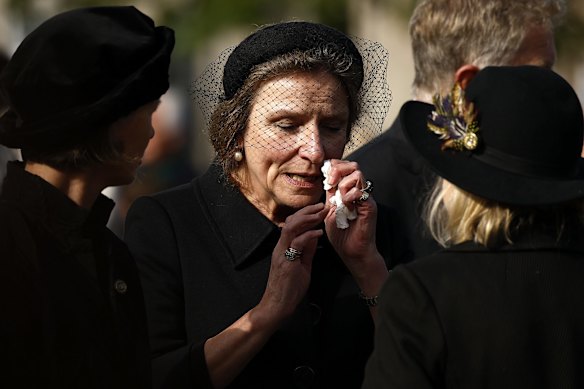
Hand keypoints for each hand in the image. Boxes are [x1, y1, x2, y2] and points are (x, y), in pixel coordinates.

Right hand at [257, 203, 326, 321]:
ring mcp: (281, 253)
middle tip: (322, 206)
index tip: (319, 209)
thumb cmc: (289, 288)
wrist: (278, 305)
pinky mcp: (285, 262)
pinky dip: (308, 236)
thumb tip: (314, 236)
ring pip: (290, 228)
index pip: (292, 223)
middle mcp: (280, 247)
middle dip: (307, 211)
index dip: (305, 213)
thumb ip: (307, 250)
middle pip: (291, 221)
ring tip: (321, 214)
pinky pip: (296, 243)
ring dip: (307, 218)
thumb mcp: (302, 265)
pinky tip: (318, 233)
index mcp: (283, 246)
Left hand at [323, 159, 385, 282]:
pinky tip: (346, 206)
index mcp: (349, 191)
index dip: (334, 167)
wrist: (351, 252)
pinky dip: (349, 196)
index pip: (345, 167)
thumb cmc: (341, 235)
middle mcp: (359, 192)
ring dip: (343, 184)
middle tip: (331, 183)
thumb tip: (325, 179)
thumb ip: (329, 195)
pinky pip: (360, 191)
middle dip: (338, 170)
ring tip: (340, 199)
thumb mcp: (329, 210)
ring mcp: (366, 198)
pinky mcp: (370, 207)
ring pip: (357, 174)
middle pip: (353, 166)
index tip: (325, 177)